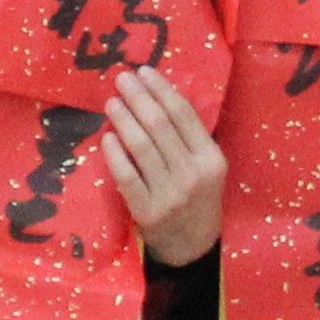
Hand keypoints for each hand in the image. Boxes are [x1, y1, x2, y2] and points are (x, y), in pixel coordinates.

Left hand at [101, 71, 227, 270]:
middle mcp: (193, 175)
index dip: (162, 90)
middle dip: (139, 97)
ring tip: (112, 102)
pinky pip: (128, 177)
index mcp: (212, 159)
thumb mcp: (206, 168)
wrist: (191, 248)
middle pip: (160, 126)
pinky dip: (115, 155)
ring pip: (142, 147)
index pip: (184, 115)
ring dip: (124, 120)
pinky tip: (107, 138)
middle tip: (122, 79)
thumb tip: (160, 94)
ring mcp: (170, 195)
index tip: (144, 71)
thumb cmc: (197, 199)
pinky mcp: (148, 212)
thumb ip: (189, 137)